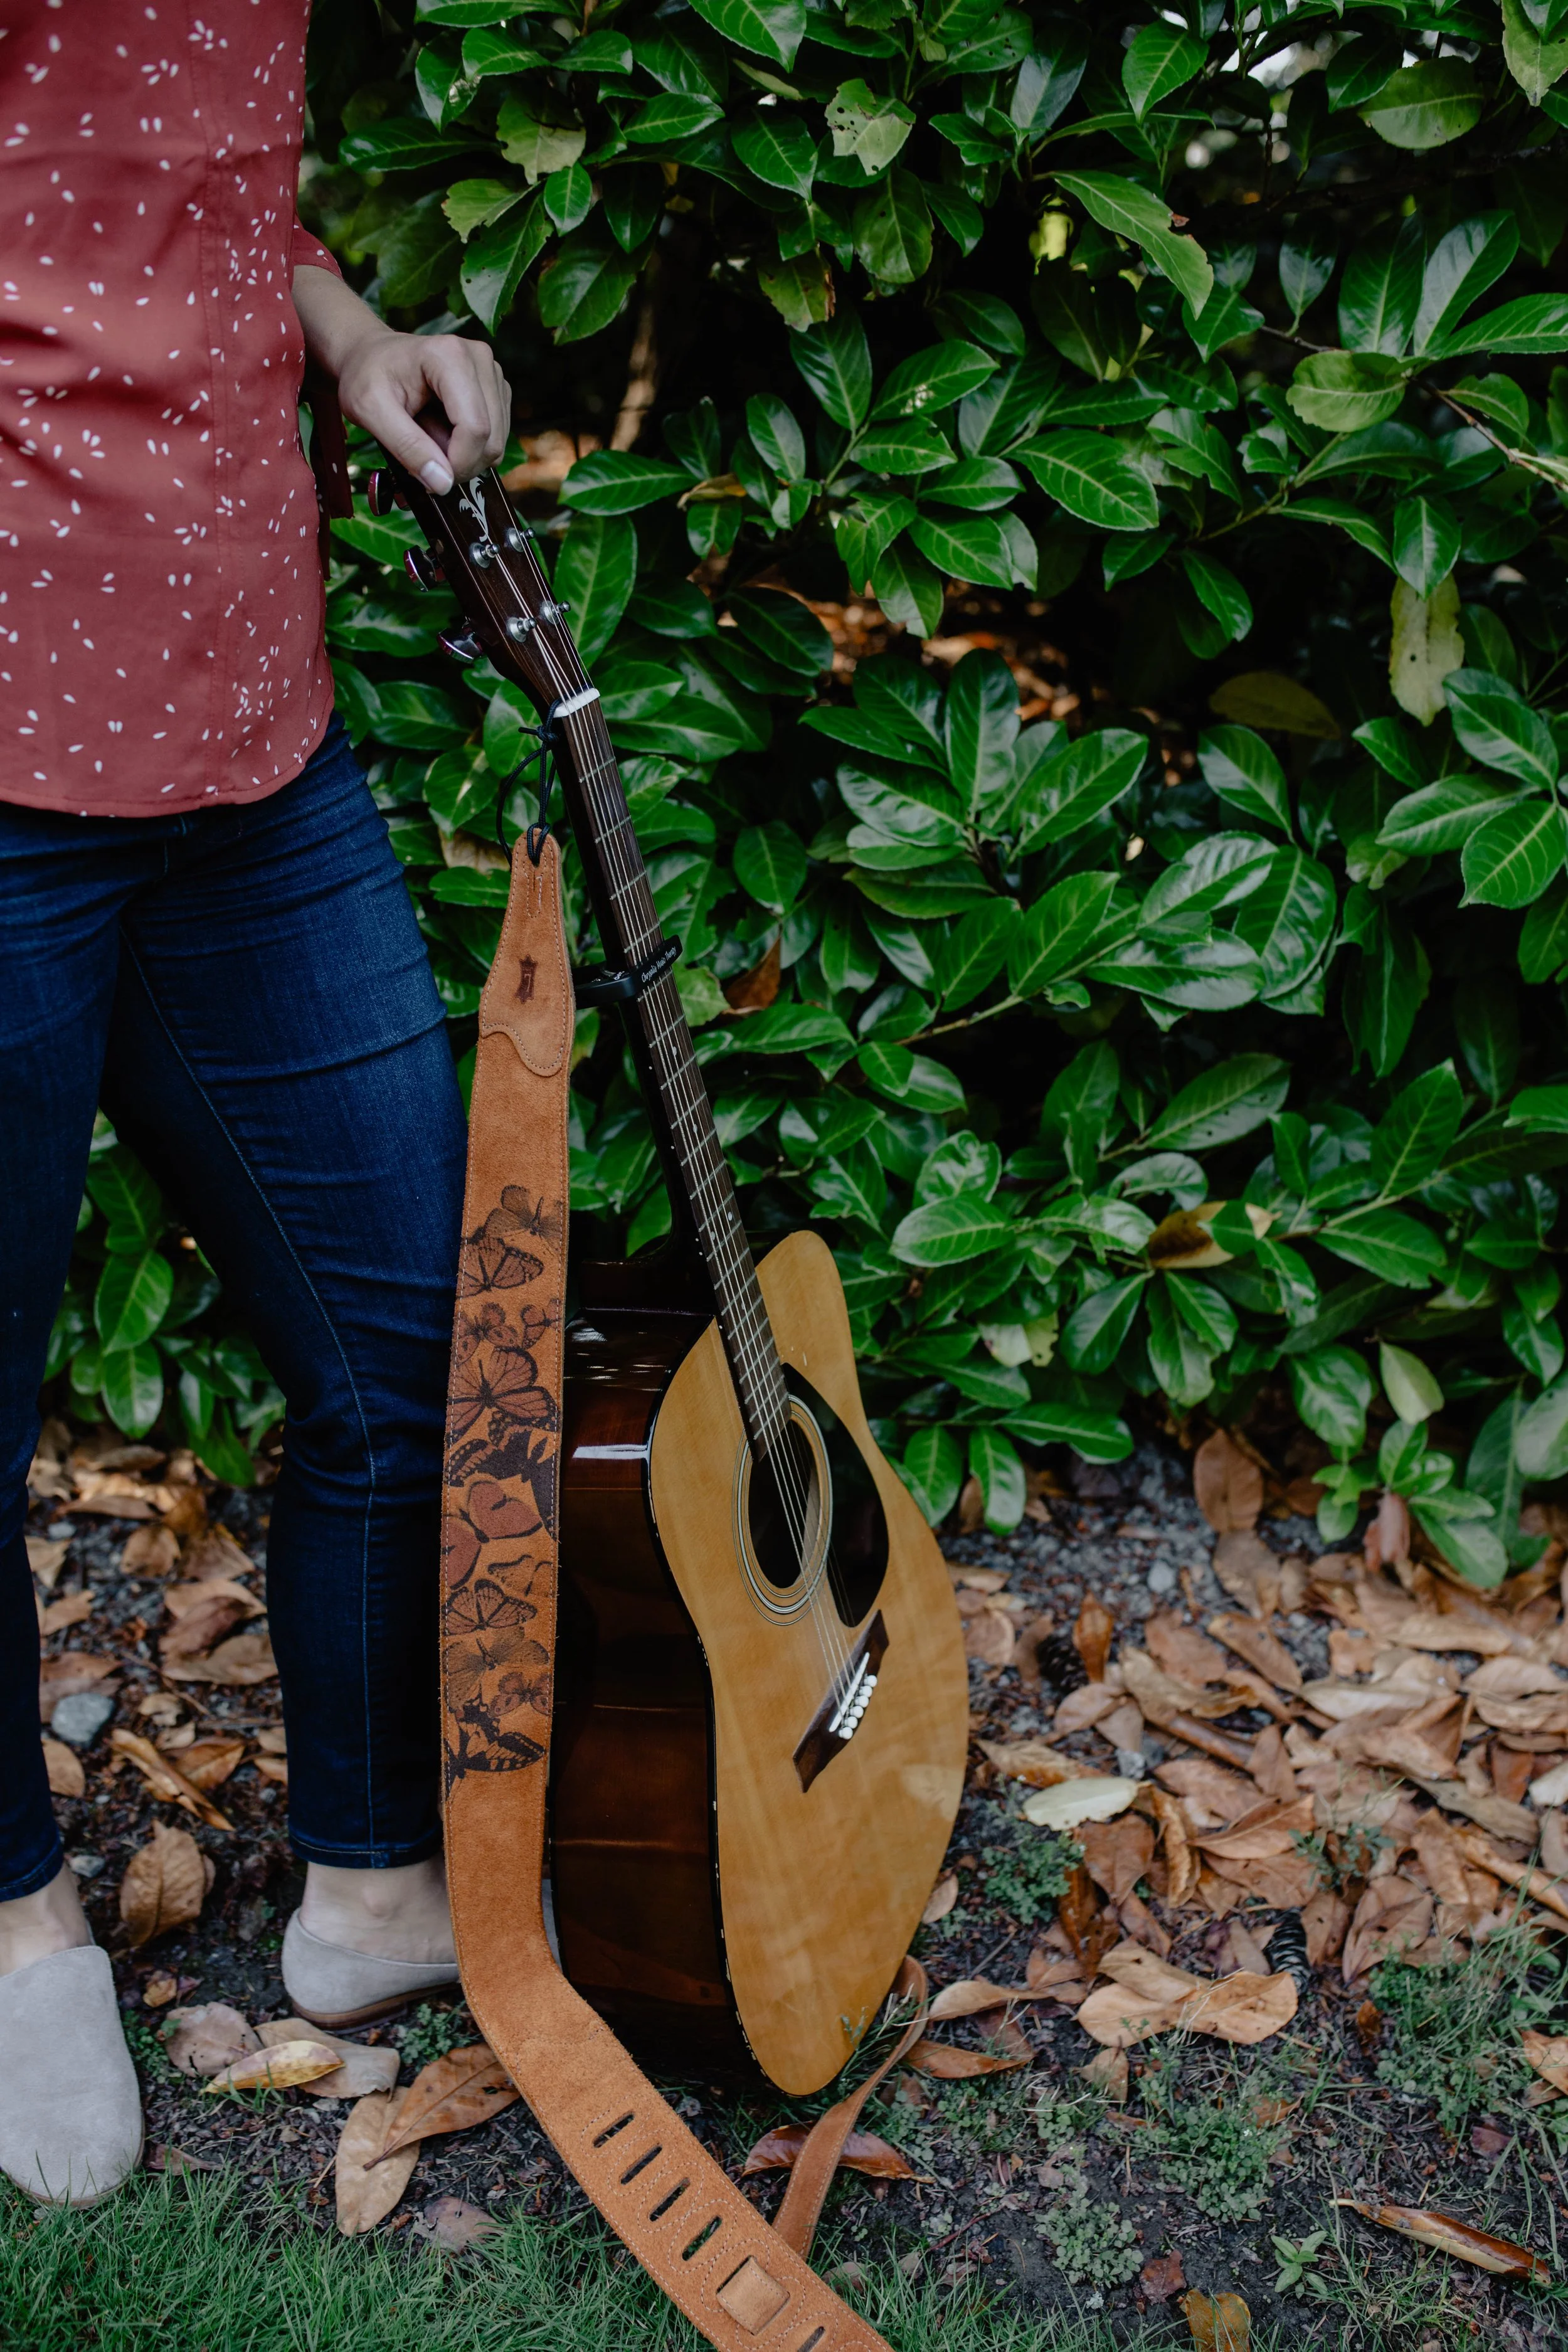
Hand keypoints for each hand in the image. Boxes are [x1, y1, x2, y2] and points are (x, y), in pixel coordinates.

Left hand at [336, 328, 511, 494]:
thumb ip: (406, 446)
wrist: (368, 355)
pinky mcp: (497, 390)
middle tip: (422, 455)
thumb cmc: (365, 376)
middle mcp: (480, 359)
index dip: (457, 464)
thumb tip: (442, 483)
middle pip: (491, 438)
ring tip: (428, 434)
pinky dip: (469, 448)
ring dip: (463, 455)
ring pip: (496, 442)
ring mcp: (492, 374)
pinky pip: (495, 438)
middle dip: (460, 463)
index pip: (475, 427)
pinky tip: (442, 429)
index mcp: (451, 356)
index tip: (428, 478)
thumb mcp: (370, 410)